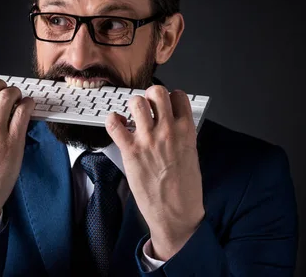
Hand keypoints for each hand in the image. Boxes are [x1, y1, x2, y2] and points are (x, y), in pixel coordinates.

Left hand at [105, 85, 204, 260]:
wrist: (175, 214)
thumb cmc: (185, 190)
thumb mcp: (192, 155)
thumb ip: (181, 135)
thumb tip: (171, 125)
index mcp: (186, 131)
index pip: (179, 96)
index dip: (171, 97)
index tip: (166, 103)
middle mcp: (167, 131)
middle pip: (157, 92)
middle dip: (151, 95)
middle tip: (148, 105)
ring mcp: (148, 140)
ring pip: (136, 102)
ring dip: (133, 105)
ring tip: (132, 115)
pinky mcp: (130, 151)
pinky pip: (114, 124)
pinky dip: (112, 120)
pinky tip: (117, 124)